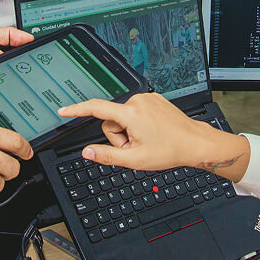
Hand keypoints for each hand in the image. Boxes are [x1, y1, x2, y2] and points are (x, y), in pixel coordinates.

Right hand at [57, 93, 248, 179]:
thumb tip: (88, 152)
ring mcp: (147, 99)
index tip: (64, 111)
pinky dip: (138, 124)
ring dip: (129, 131)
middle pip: (111, 120)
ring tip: (147, 140)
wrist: (195, 142)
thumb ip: (107, 155)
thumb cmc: (170, 150)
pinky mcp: (153, 100)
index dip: (77, 110)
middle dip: (118, 136)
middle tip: (136, 148)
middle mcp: (138, 101)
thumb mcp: (135, 159)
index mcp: (131, 114)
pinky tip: (152, 132)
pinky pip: (135, 112)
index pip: (96, 109)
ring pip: (123, 117)